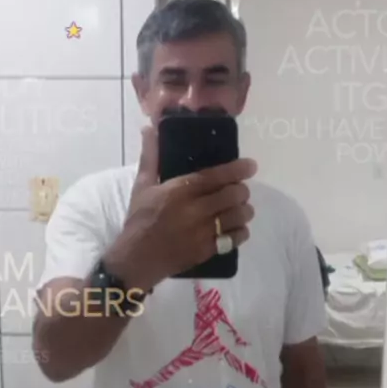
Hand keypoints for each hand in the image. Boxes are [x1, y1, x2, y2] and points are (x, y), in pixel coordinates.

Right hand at [107, 126, 256, 289]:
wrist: (136, 258)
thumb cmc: (139, 219)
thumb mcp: (141, 186)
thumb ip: (150, 157)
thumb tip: (148, 129)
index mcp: (180, 191)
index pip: (216, 176)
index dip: (238, 169)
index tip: (251, 165)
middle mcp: (195, 210)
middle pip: (233, 195)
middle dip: (241, 190)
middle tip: (239, 190)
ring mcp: (203, 232)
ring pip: (238, 216)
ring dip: (244, 210)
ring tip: (240, 209)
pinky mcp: (207, 251)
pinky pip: (234, 239)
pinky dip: (241, 231)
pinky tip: (237, 228)